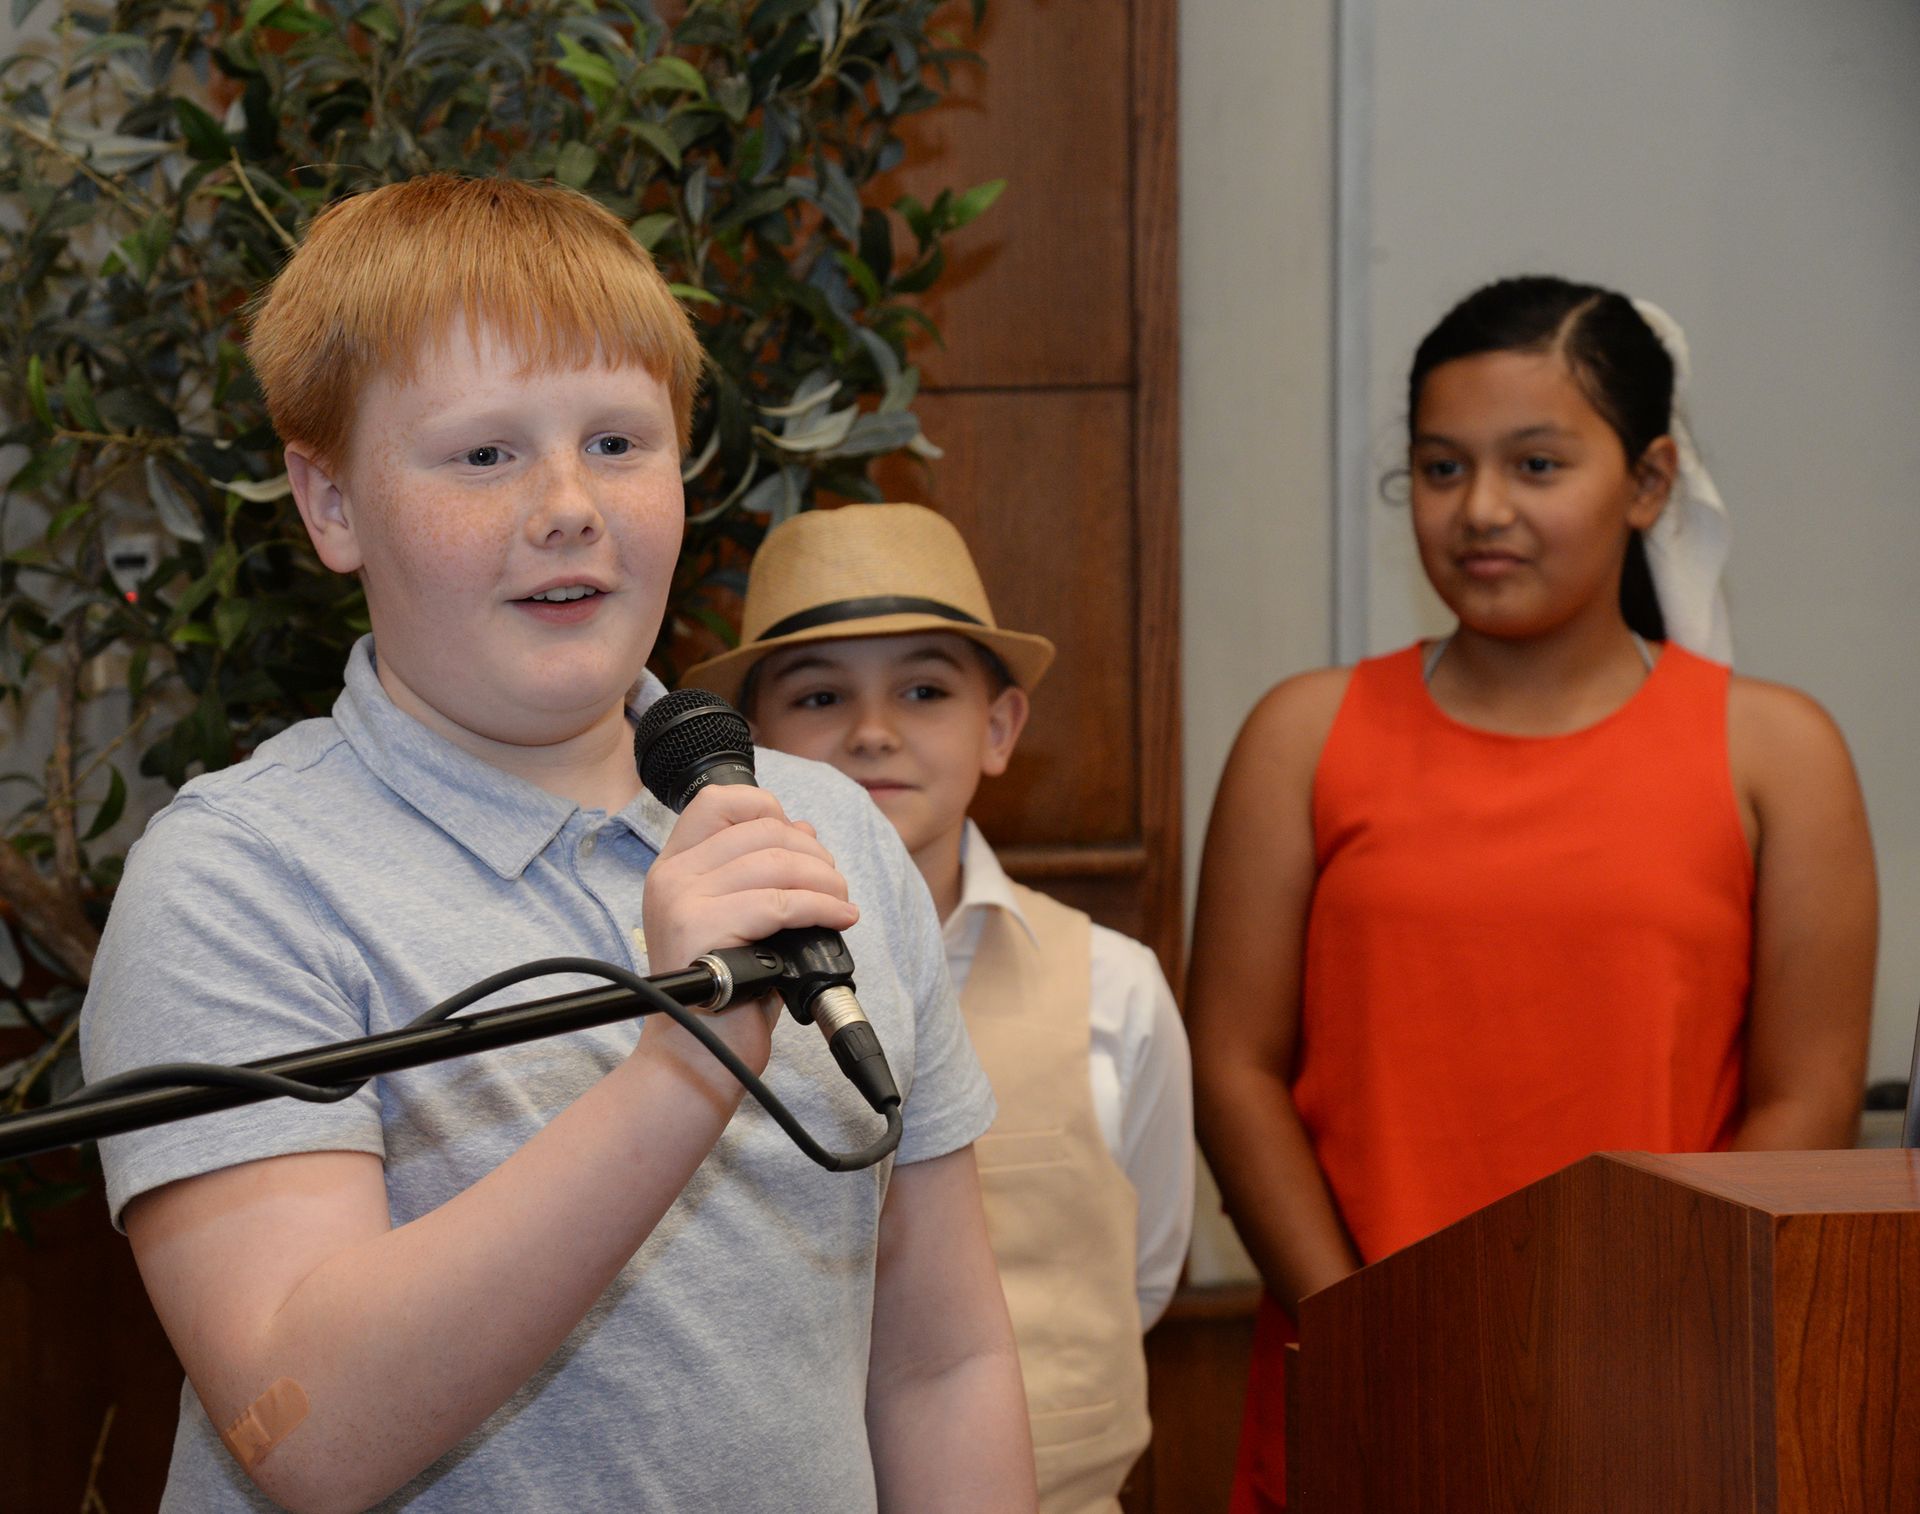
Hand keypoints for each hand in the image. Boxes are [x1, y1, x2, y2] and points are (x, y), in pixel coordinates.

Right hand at [636, 785, 859, 1076]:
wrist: (697, 1054)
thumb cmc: (727, 990)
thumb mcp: (746, 918)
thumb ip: (765, 871)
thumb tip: (803, 828)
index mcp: (675, 866)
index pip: (718, 801)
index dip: (768, 808)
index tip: (799, 841)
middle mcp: (671, 876)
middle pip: (760, 830)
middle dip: (813, 854)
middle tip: (835, 886)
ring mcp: (681, 900)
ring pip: (775, 864)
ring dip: (825, 881)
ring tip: (841, 905)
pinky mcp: (699, 929)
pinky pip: (778, 903)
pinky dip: (821, 907)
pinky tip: (840, 920)